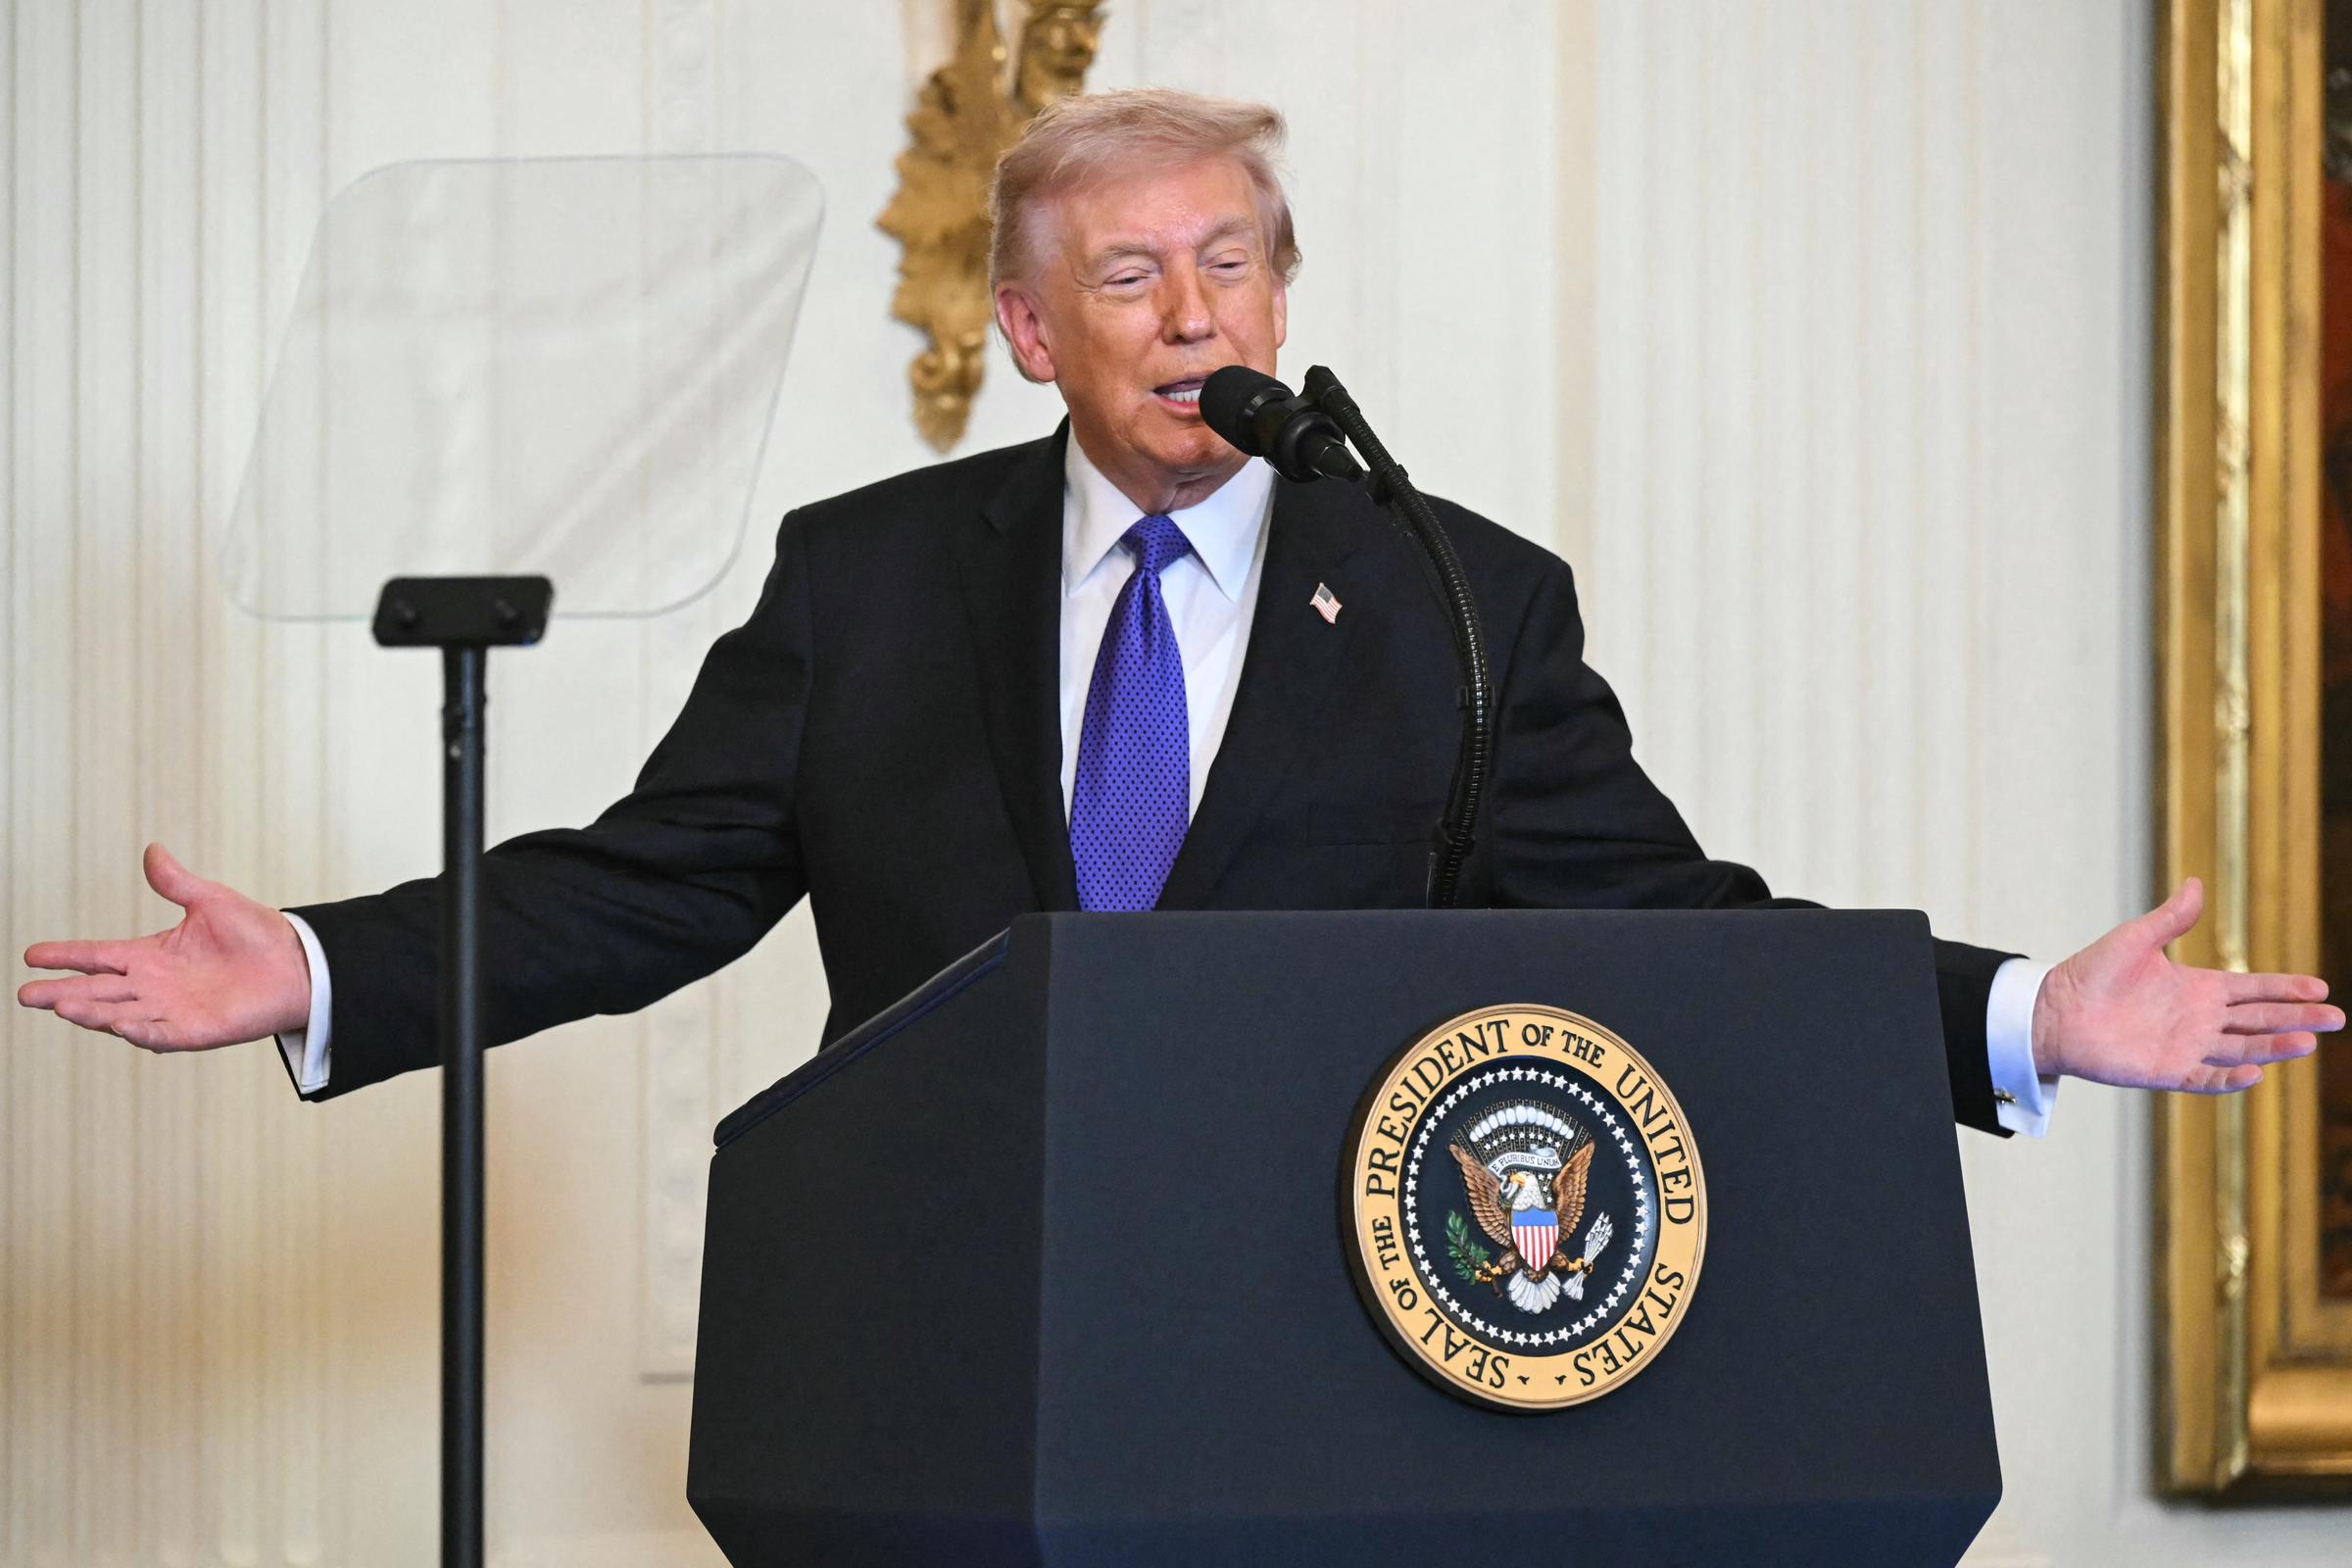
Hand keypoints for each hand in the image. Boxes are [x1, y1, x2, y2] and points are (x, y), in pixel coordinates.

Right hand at [16, 843, 311, 1050]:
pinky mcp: (198, 1030)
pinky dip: (142, 1031)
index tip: (31, 955)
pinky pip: (163, 1034)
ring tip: (62, 1006)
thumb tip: (153, 850)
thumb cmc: (256, 934)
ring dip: (93, 1012)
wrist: (298, 963)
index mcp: (151, 955)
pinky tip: (119, 1026)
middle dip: (62, 992)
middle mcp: (154, 986)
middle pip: (98, 990)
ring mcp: (173, 1010)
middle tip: (26, 994)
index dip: (66, 956)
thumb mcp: (211, 901)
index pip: (98, 955)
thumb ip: (177, 882)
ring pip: (122, 1013)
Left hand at [2032, 877, 2341, 1092]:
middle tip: (2336, 1018)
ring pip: (2242, 1048)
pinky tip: (2255, 1072)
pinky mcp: (2166, 1071)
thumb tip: (2196, 883)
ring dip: (2274, 1047)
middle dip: (2297, 1018)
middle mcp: (2199, 1019)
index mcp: (2198, 987)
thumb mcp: (2135, 939)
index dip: (2286, 988)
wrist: (2054, 1010)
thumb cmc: (2092, 973)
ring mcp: (2186, 1046)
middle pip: (2259, 1020)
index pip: (2253, 989)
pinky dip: (2229, 1077)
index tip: (2320, 988)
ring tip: (2308, 1041)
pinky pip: (2205, 1077)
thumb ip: (2171, 918)